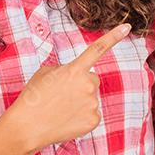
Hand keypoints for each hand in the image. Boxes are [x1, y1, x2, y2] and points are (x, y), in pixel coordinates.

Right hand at [10, 22, 131, 150]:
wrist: (27, 127)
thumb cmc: (32, 98)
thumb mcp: (45, 73)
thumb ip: (65, 69)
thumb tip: (76, 75)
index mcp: (75, 69)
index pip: (97, 49)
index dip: (113, 37)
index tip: (127, 27)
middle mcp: (88, 84)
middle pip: (92, 79)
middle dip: (81, 84)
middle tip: (62, 95)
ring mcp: (93, 103)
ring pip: (91, 97)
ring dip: (80, 101)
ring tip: (60, 109)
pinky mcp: (94, 120)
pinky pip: (91, 113)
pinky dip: (81, 116)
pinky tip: (66, 119)